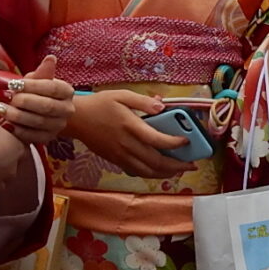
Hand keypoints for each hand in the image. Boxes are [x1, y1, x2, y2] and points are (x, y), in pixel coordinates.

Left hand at [0, 55, 74, 146]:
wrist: (47, 114)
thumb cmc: (39, 93)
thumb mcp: (40, 80)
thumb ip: (42, 72)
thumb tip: (51, 58)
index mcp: (67, 91)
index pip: (51, 87)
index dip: (31, 86)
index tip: (12, 84)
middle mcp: (67, 109)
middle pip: (46, 106)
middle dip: (23, 101)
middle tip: (5, 97)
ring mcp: (59, 126)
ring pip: (39, 122)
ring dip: (17, 116)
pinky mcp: (49, 138)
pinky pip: (34, 136)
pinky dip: (18, 130)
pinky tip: (5, 124)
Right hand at [68, 89, 193, 178]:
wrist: (76, 119)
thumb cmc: (100, 104)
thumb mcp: (122, 95)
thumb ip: (143, 101)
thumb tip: (162, 106)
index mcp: (130, 126)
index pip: (156, 140)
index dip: (174, 143)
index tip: (186, 142)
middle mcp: (126, 144)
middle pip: (156, 161)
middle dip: (177, 165)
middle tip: (191, 164)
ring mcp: (120, 155)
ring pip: (147, 171)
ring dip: (166, 173)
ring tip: (180, 171)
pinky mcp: (115, 161)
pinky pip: (137, 172)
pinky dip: (151, 174)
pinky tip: (160, 171)